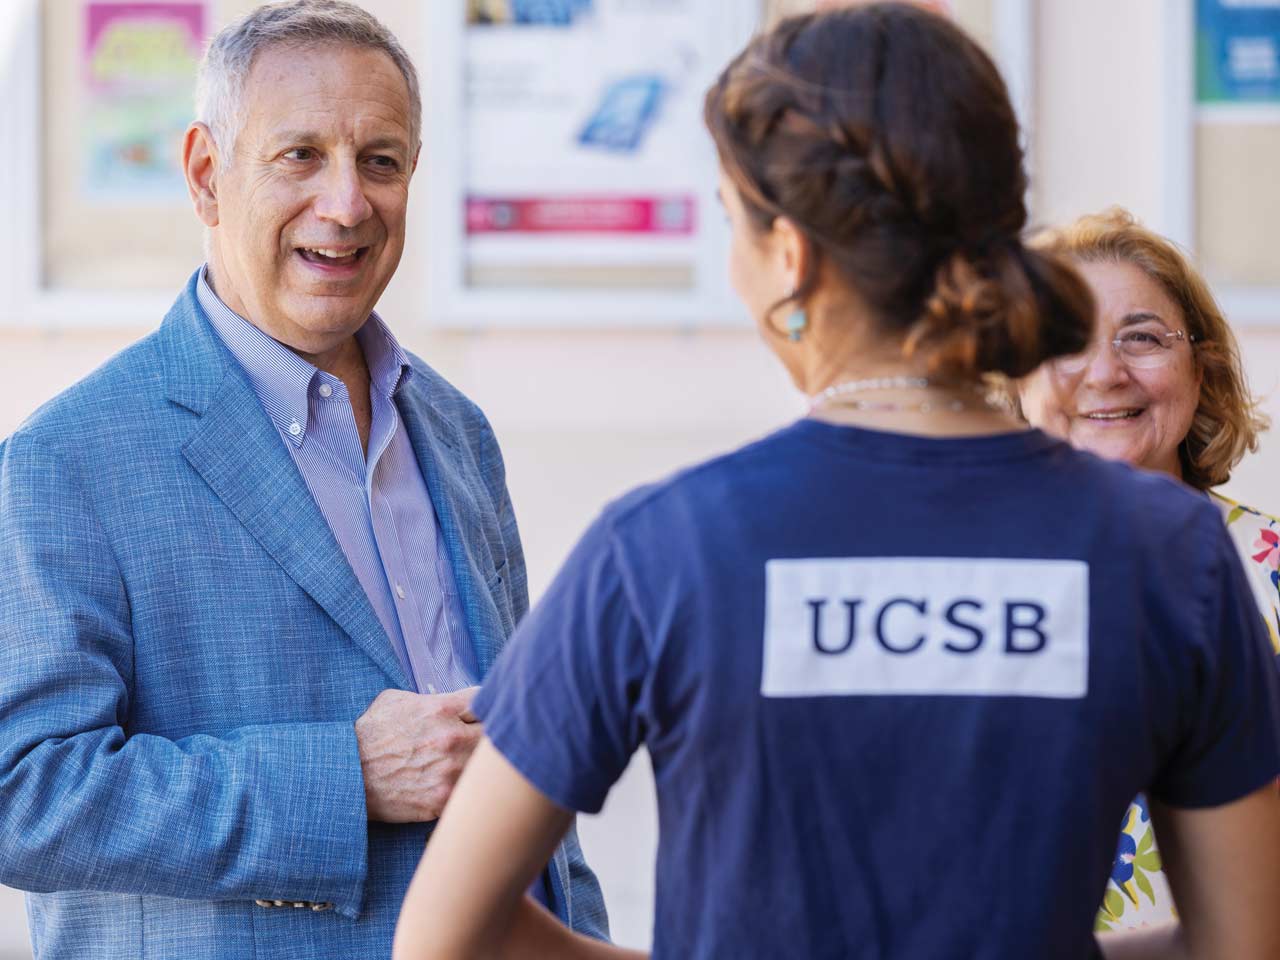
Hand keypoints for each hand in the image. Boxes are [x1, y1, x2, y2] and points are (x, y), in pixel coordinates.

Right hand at [355, 687, 480, 822]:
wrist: (344, 776)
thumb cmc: (370, 734)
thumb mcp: (398, 700)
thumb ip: (435, 698)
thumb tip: (458, 701)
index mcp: (442, 709)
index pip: (488, 700)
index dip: (490, 706)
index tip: (487, 713)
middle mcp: (451, 739)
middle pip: (496, 735)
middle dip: (493, 736)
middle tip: (486, 740)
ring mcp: (449, 773)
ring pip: (486, 767)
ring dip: (482, 765)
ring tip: (473, 765)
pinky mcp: (443, 801)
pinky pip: (470, 792)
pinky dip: (468, 788)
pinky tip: (458, 785)